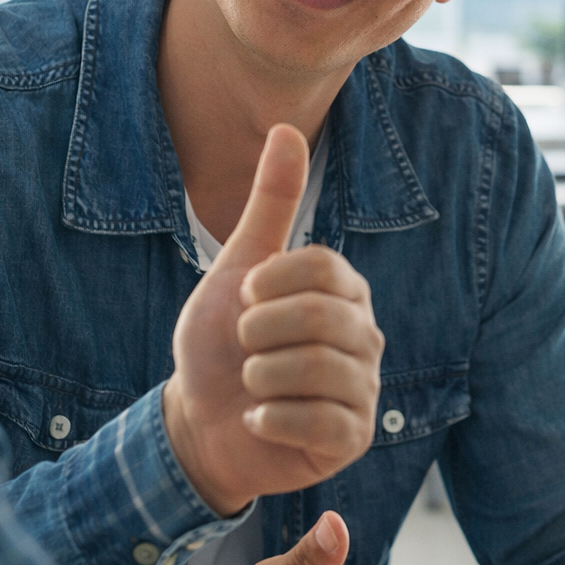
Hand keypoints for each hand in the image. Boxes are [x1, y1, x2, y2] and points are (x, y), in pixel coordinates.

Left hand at [163, 124, 384, 515]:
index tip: (244, 299)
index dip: (269, 283)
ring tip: (250, 382)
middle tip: (243, 346)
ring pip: (316, 370)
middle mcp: (364, 335)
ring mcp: (364, 388)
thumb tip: (286, 127)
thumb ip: (271, 203)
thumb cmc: (221, 341)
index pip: (323, 267)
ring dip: (259, 376)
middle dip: (258, 332)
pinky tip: (258, 419)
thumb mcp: (238, 266)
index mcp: (343, 290)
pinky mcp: (354, 437)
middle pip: (320, 318)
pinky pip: (321, 422)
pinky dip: (271, 418)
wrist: (200, 417)